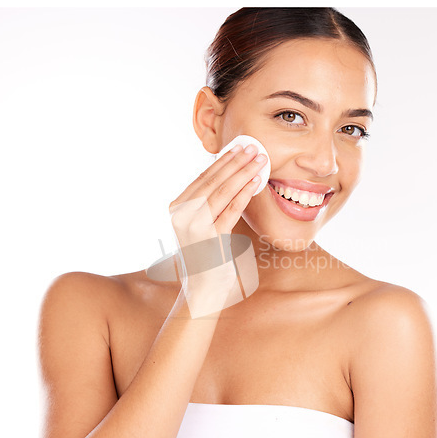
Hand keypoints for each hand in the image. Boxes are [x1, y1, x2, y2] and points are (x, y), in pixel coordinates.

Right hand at [169, 144, 266, 316]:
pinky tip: (256, 182)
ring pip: (222, 192)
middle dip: (236, 162)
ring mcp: (192, 226)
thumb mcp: (201, 225)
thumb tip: (230, 175)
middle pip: (213, 181)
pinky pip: (230, 210)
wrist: (201, 289)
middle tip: (254, 148)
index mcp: (176, 208)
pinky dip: (244, 194)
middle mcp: (180, 214)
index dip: (223, 162)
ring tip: (259, 160)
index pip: (203, 179)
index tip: (240, 149)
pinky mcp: (208, 238)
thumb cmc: (206, 256)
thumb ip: (208, 203)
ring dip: (243, 173)